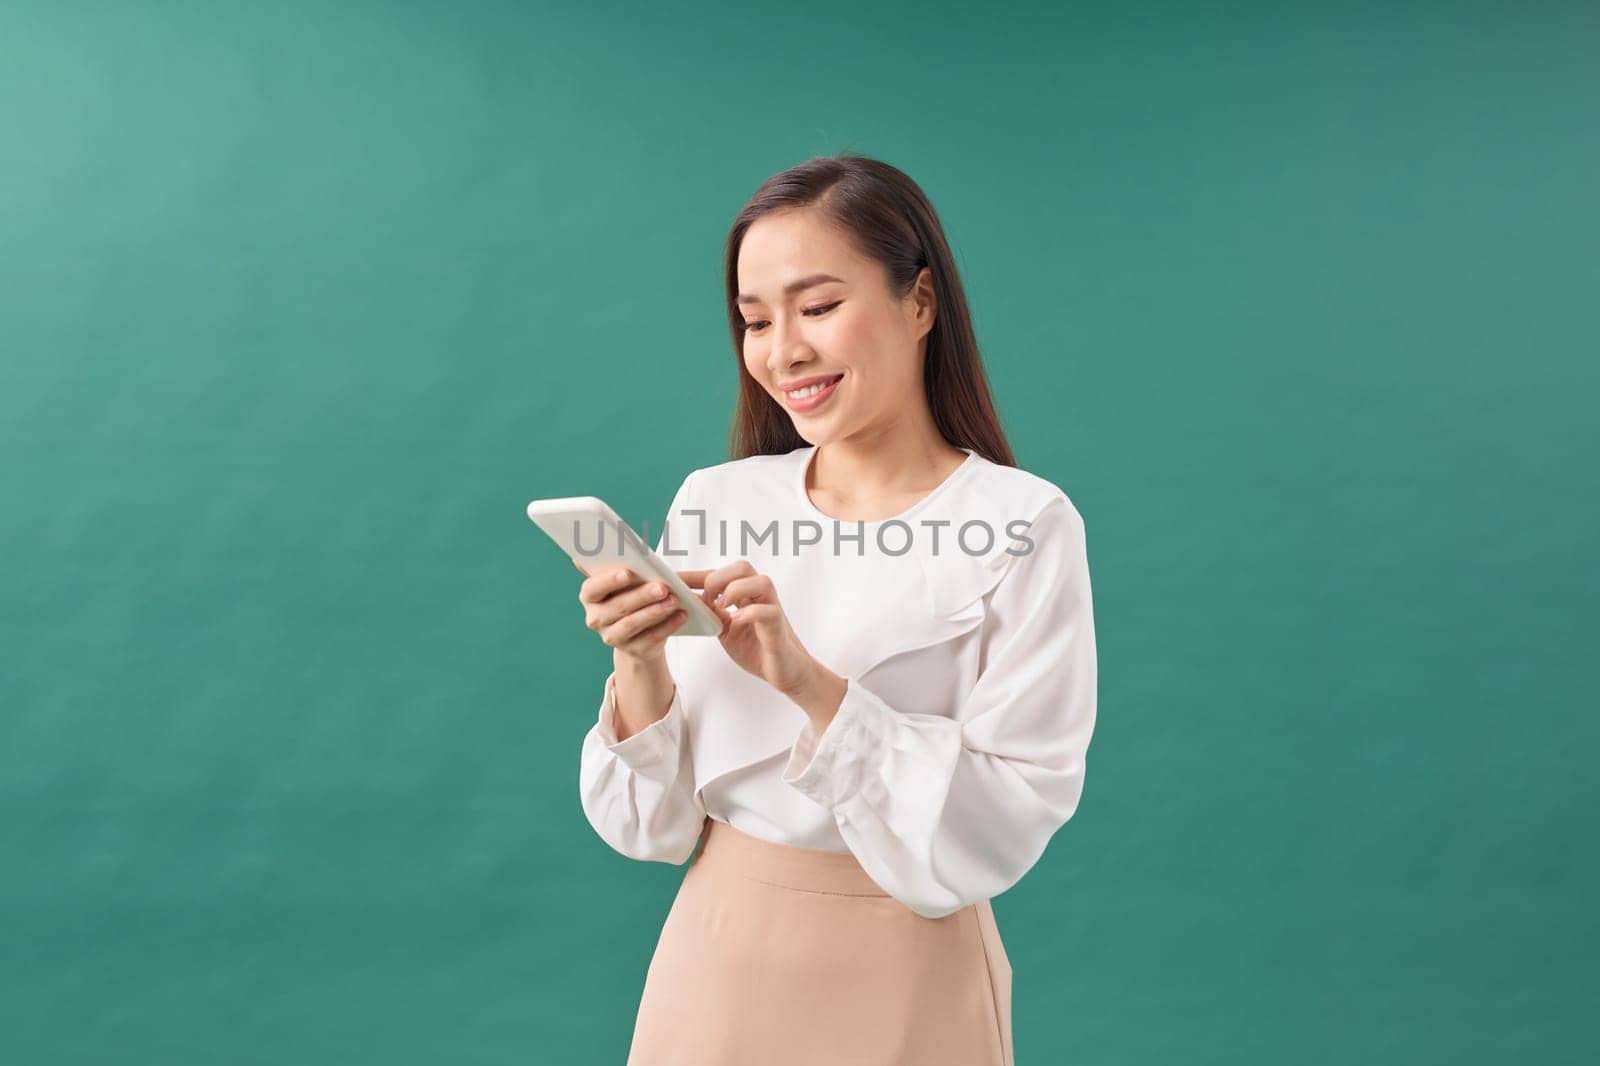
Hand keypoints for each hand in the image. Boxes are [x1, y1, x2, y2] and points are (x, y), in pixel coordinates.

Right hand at [573, 559, 689, 663]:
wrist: (637, 633)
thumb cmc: (629, 595)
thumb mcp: (621, 581)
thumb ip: (614, 564)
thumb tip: (597, 542)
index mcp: (590, 596)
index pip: (592, 588)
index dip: (609, 581)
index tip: (628, 573)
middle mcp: (596, 619)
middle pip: (618, 606)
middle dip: (641, 596)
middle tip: (662, 587)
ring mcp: (613, 637)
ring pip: (633, 623)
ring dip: (656, 611)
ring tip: (674, 600)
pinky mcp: (633, 650)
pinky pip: (652, 638)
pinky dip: (668, 626)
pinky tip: (682, 615)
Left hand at [679, 561, 827, 703]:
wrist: (786, 672)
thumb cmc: (759, 648)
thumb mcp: (728, 630)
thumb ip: (714, 614)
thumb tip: (688, 602)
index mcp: (747, 595)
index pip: (720, 575)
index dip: (695, 575)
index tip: (672, 580)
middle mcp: (761, 597)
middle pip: (743, 567)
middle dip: (718, 578)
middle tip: (705, 600)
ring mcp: (772, 610)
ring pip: (760, 581)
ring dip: (735, 591)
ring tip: (721, 608)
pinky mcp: (778, 628)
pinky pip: (767, 611)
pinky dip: (749, 613)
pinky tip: (736, 623)